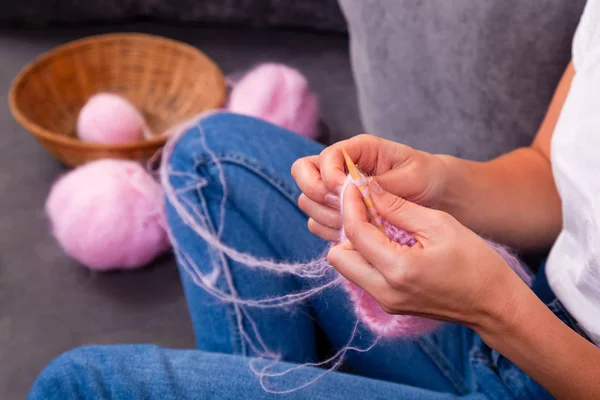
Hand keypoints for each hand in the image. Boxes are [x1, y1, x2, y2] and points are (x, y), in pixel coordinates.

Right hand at [291, 134, 447, 241]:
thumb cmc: (425, 177)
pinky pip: (316, 222)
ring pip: (307, 201)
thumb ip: (386, 183)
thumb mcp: (414, 175)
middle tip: (343, 209)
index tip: (344, 192)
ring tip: (352, 224)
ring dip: (324, 216)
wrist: (433, 194)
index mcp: (357, 150)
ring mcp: (334, 190)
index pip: (325, 157)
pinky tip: (352, 235)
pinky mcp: (336, 212)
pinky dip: (328, 231)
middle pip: (303, 174)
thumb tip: (361, 190)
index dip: (328, 175)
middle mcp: (340, 167)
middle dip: (317, 194)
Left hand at [328, 179, 528, 331]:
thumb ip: (399, 208)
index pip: (354, 233)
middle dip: (347, 228)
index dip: (349, 204)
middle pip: (337, 257)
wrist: (494, 305)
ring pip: (347, 268)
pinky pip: (363, 276)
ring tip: (379, 224)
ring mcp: (385, 302)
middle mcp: (384, 291)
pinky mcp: (389, 305)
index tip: (353, 186)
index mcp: (398, 269)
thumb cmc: (475, 262)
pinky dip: (367, 256)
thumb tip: (370, 189)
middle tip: (366, 208)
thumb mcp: (439, 225)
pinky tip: (387, 241)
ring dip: (355, 243)